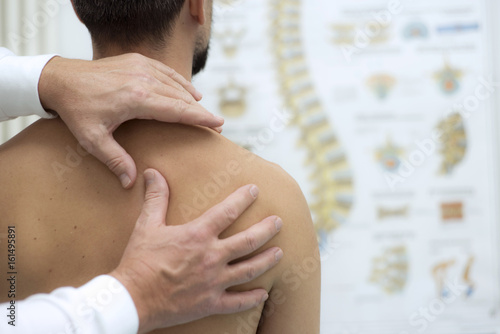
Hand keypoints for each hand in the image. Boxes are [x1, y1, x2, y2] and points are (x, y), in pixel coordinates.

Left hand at [38, 54, 223, 188]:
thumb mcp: (92, 139)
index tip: (218, 124)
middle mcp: (144, 79)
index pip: (178, 109)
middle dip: (200, 111)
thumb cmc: (76, 110)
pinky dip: (180, 82)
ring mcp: (141, 67)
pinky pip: (166, 72)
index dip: (200, 117)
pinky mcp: (137, 61)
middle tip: (216, 124)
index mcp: (137, 98)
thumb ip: (115, 160)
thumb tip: (131, 182)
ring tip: (204, 111)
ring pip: (176, 84)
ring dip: (192, 98)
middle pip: (182, 97)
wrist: (61, 79)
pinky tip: (189, 90)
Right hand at [110, 169, 282, 332]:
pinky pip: (238, 302)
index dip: (243, 198)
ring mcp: (214, 281)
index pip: (227, 211)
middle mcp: (211, 256)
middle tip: (278, 222)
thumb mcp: (146, 225)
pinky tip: (264, 293)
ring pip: (250, 269)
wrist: (132, 299)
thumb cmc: (139, 261)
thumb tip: (152, 172)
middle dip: (266, 229)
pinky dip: (253, 298)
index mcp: (198, 235)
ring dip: (267, 260)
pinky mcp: (211, 303)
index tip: (254, 190)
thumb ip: (156, 198)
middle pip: (248, 240)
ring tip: (279, 253)